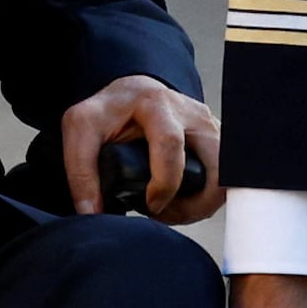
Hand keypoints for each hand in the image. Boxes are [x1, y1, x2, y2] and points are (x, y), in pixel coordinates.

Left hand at [58, 75, 219, 220]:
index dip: (164, 183)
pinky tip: (180, 201)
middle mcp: (192, 113)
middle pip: (216, 166)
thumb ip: (80, 170)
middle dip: (197, 202)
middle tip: (167, 213)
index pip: (171, 145)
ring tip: (170, 209)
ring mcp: (210, 128)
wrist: (130, 94)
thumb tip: (91, 213)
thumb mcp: (80, 129)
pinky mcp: (217, 142)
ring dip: (203, 203)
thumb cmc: (108, 111)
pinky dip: (206, 197)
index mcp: (156, 105)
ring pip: (226, 177)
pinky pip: (225, 178)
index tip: (150, 204)